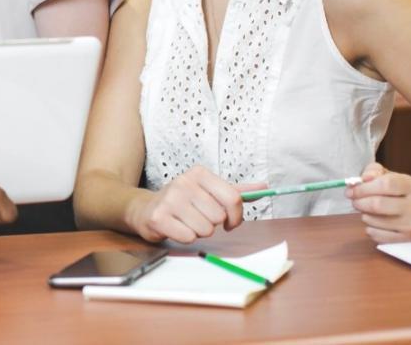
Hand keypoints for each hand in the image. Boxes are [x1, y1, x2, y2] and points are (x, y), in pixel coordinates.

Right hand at [129, 165, 258, 243]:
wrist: (146, 208)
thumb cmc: (183, 201)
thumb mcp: (209, 191)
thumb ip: (236, 191)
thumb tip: (264, 187)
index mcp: (199, 173)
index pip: (233, 198)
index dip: (236, 217)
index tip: (230, 222)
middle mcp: (184, 182)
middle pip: (219, 217)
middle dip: (212, 224)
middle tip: (199, 219)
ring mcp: (170, 199)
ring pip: (205, 229)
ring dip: (199, 231)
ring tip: (187, 223)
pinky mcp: (160, 217)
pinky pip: (189, 237)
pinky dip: (186, 237)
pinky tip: (177, 228)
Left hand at [348, 162, 410, 242]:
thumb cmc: (393, 190)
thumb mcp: (384, 175)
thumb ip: (372, 172)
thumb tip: (363, 178)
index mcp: (410, 186)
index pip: (385, 184)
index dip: (363, 187)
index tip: (350, 190)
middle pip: (378, 204)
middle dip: (359, 202)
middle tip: (353, 201)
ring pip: (374, 220)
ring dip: (364, 215)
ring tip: (367, 210)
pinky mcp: (405, 240)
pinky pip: (376, 235)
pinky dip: (369, 228)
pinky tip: (374, 222)